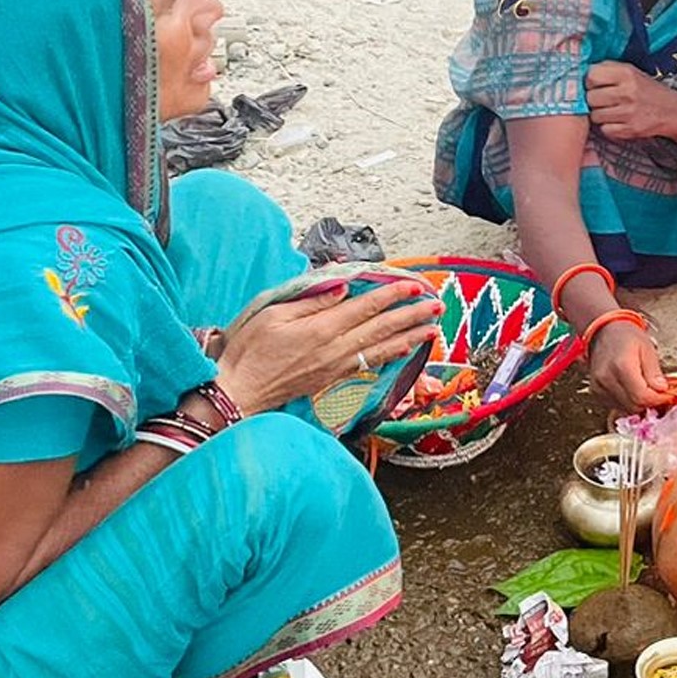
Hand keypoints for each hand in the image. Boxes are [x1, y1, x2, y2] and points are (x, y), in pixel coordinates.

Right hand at [213, 280, 438, 411]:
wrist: (241, 391)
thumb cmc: (250, 351)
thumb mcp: (273, 315)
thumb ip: (312, 302)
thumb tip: (341, 287)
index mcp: (321, 329)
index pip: (365, 307)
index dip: (391, 295)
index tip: (413, 286)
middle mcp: (335, 349)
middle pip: (381, 327)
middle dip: (411, 314)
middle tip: (435, 304)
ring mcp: (336, 366)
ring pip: (381, 347)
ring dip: (409, 336)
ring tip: (432, 328)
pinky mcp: (333, 377)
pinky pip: (369, 363)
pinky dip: (390, 354)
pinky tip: (404, 349)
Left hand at [586, 61, 676, 145]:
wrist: (672, 111)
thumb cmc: (646, 89)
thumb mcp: (631, 71)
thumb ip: (608, 69)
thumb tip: (580, 72)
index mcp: (626, 73)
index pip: (591, 75)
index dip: (590, 81)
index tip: (596, 85)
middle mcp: (627, 91)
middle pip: (591, 97)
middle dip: (594, 100)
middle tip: (604, 100)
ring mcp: (629, 112)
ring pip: (595, 115)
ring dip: (600, 115)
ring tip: (611, 111)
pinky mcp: (631, 129)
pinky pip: (605, 130)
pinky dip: (609, 128)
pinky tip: (617, 122)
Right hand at [588, 320, 671, 412]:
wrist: (604, 332)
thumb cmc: (626, 337)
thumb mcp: (647, 349)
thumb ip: (654, 372)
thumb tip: (661, 389)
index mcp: (621, 366)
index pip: (642, 396)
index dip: (658, 398)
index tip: (666, 394)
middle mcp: (606, 379)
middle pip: (634, 405)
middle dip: (650, 402)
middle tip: (659, 392)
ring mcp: (599, 387)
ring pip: (626, 409)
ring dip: (639, 403)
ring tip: (646, 388)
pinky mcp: (596, 392)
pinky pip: (617, 406)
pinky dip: (628, 402)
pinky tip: (633, 389)